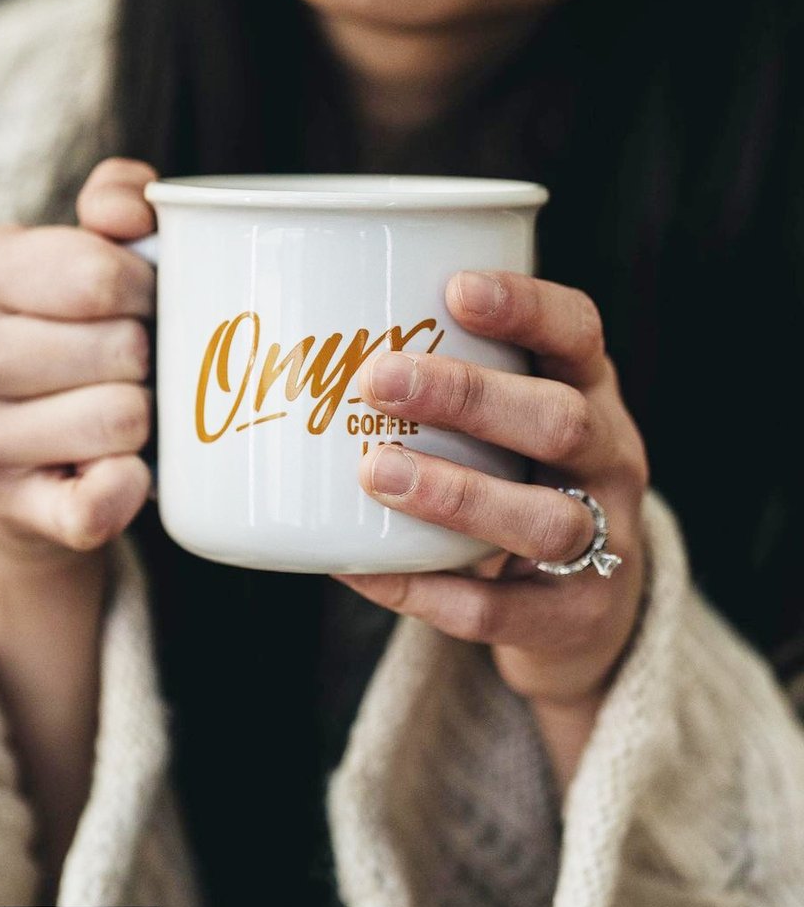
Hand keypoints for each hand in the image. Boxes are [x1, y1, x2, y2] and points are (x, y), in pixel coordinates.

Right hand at [0, 158, 157, 573]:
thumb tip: (135, 212)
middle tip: (129, 362)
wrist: (14, 452)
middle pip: (121, 348)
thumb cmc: (60, 333)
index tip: (139, 302)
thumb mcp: (74, 252)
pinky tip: (126, 469)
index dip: (147, 290)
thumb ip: (116, 202)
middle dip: (148, 354)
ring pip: (124, 418)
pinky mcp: (4, 509)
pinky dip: (129, 487)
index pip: (100, 276)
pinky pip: (97, 505)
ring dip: (146, 415)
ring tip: (118, 406)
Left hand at [340, 271, 648, 709]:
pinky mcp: (575, 617)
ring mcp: (605, 544)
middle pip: (562, 422)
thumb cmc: (519, 481)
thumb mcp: (510, 421)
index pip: (578, 334)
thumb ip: (442, 385)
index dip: (526, 308)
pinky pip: (498, 609)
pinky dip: (423, 589)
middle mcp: (609, 460)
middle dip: (469, 398)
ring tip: (375, 473)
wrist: (587, 608)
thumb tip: (295, 349)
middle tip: (377, 380)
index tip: (454, 289)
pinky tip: (359, 565)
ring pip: (546, 519)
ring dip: (456, 494)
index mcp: (589, 393)